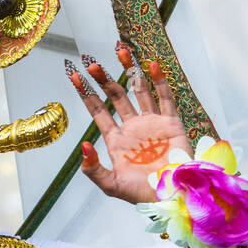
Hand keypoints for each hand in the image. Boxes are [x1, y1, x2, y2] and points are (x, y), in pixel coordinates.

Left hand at [67, 43, 191, 205]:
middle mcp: (133, 126)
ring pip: (139, 90)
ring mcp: (152, 123)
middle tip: (92, 63)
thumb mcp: (111, 185)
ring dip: (130, 71)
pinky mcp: (171, 123)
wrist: (172, 196)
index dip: (86, 93)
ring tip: (121, 51)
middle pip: (116, 96)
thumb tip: (83, 145)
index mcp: (116, 139)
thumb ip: (93, 169)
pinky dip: (159, 81)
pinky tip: (152, 65)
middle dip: (104, 79)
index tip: (74, 76)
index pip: (98, 111)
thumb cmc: (142, 194)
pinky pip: (165, 98)